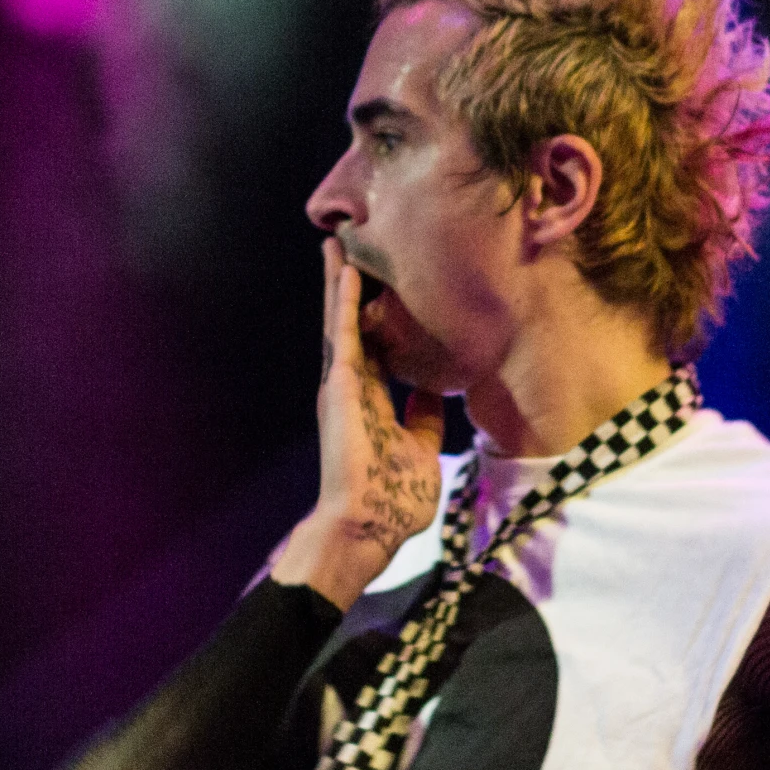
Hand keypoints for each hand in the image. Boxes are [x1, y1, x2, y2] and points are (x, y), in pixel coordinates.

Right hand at [271, 238, 444, 607]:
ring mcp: (342, 386)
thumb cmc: (395, 498)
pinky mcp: (340, 388)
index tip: (382, 288)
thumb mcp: (421, 448)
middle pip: (351, 326)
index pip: (376, 350)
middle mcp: (352, 388)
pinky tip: (344, 272)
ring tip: (335, 244)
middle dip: (348, 289)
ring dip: (337, 283)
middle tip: (346, 248)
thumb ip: (423, 417)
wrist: (370, 525)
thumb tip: (434, 391)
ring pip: (338, 322)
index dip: (376, 319)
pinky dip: (343, 303)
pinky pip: (343, 336)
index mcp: (371, 402)